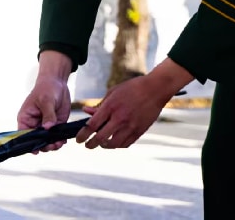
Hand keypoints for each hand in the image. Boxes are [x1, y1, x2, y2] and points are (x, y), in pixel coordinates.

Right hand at [17, 51, 72, 151]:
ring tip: (59, 143)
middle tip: (53, 145)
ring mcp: (45, 126)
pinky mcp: (55, 125)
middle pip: (36, 141)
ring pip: (47, 141)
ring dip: (53, 144)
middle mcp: (34, 125)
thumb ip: (48, 114)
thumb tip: (48, 128)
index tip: (36, 151)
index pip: (23, 135)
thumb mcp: (47, 100)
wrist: (58, 82)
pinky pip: (56, 136)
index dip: (29, 144)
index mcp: (25, 119)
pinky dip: (60, 140)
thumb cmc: (47, 89)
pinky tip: (63, 140)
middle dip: (44, 145)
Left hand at [76, 58, 192, 149]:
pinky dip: (117, 145)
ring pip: (113, 144)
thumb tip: (86, 113)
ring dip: (104, 146)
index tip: (78, 140)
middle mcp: (120, 118)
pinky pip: (125, 144)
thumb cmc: (132, 88)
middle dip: (90, 144)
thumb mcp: (113, 92)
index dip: (82, 135)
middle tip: (87, 145)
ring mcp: (130, 126)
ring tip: (101, 144)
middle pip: (100, 138)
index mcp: (111, 106)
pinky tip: (114, 142)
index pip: (91, 125)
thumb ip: (100, 105)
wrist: (155, 89)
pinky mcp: (139, 131)